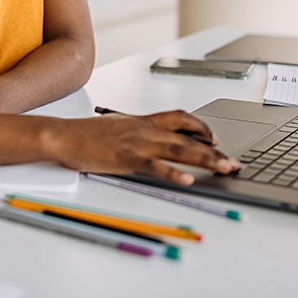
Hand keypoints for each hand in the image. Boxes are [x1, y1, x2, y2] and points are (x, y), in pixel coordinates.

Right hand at [50, 110, 240, 185]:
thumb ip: (136, 133)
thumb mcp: (117, 127)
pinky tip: (187, 179)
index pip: (180, 118)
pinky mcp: (127, 158)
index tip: (215, 138)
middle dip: (214, 150)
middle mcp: (144, 129)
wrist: (65, 136)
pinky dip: (173, 173)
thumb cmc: (86, 134)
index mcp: (142, 121)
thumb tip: (150, 141)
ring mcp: (137, 143)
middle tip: (233, 162)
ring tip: (224, 169)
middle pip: (187, 137)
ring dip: (205, 159)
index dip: (201, 127)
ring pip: (179, 149)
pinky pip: (155, 166)